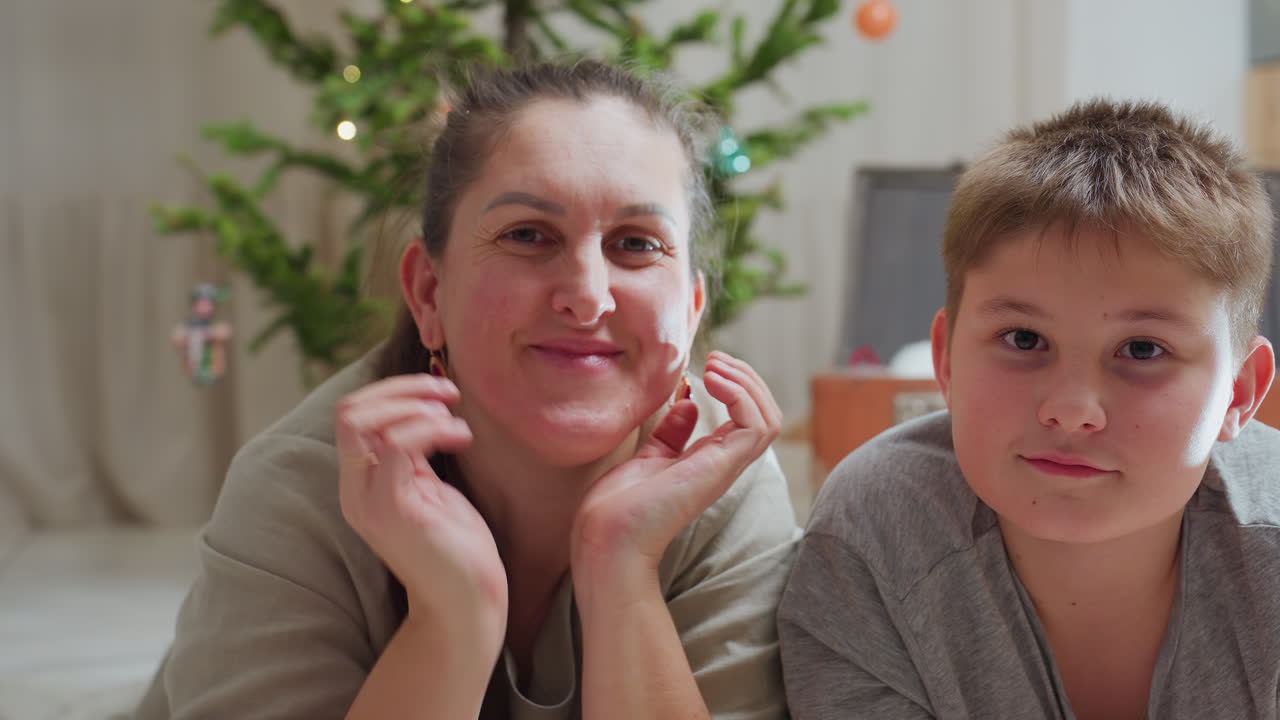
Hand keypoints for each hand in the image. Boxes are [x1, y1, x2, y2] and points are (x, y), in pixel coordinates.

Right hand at [336, 374, 507, 639]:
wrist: (465, 599)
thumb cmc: (454, 543)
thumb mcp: (426, 484)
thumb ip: (411, 451)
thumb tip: (418, 404)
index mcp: (359, 480)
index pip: (351, 413)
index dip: (394, 390)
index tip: (439, 393)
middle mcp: (354, 489)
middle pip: (349, 410)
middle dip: (402, 388)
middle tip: (448, 394)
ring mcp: (368, 499)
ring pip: (363, 420)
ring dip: (417, 405)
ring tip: (455, 421)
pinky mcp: (393, 508)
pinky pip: (397, 444)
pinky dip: (430, 427)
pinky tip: (460, 437)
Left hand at [570, 351, 781, 577]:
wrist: (606, 536)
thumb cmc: (619, 504)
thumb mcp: (649, 456)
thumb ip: (672, 433)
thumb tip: (689, 403)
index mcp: (711, 460)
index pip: (748, 418)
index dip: (738, 385)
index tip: (709, 365)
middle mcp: (724, 463)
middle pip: (766, 414)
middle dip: (747, 378)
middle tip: (716, 359)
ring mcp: (726, 466)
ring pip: (769, 418)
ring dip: (747, 383)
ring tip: (715, 367)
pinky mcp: (721, 466)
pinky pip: (756, 425)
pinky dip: (740, 396)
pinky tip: (711, 383)